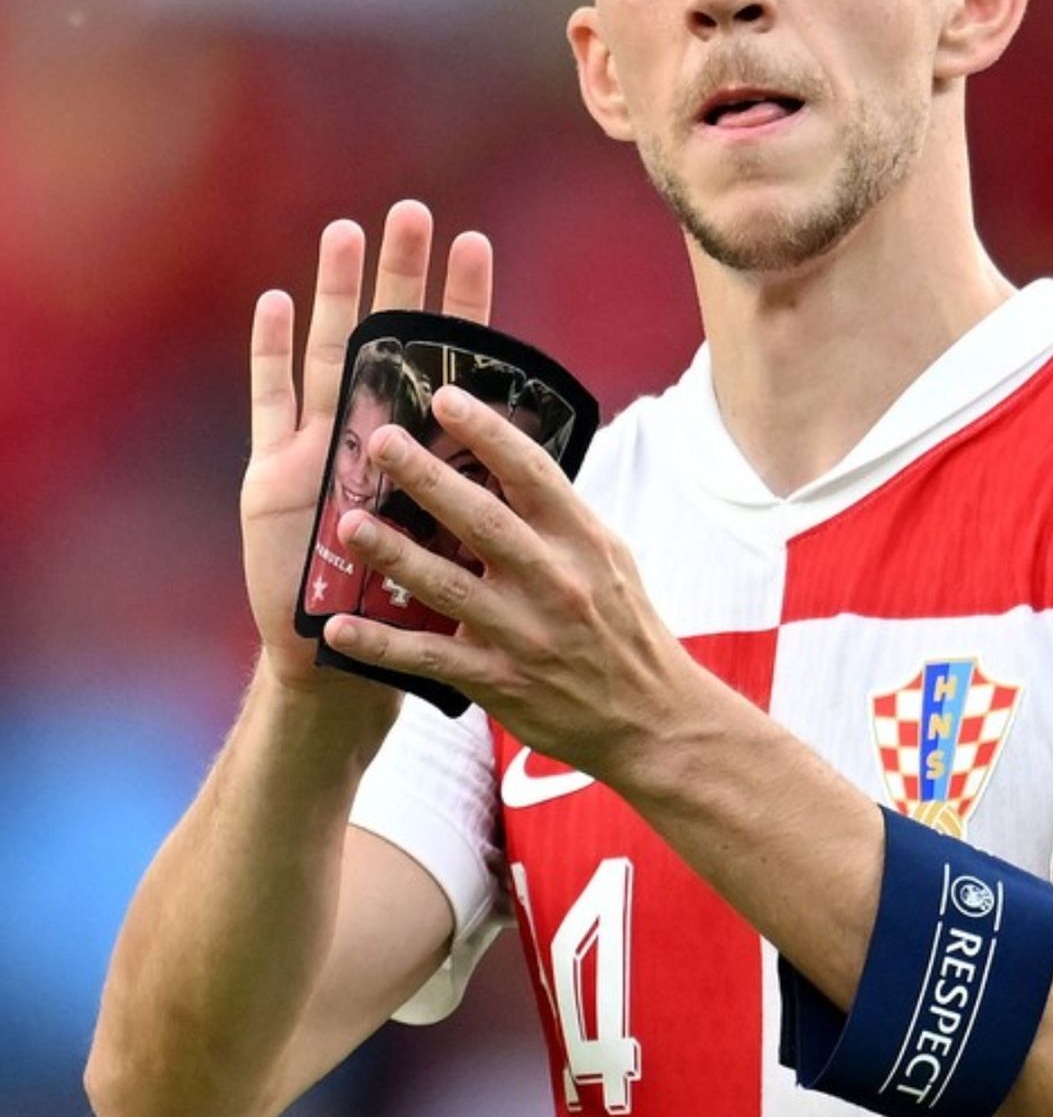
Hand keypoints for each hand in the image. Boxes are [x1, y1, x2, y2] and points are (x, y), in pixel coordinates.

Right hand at [241, 201, 492, 695]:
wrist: (349, 668)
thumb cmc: (417, 613)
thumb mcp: (463, 552)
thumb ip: (485, 498)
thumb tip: (539, 452)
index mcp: (422, 450)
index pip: (448, 363)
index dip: (460, 308)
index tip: (477, 245)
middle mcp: (369, 437)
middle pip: (387, 342)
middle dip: (401, 279)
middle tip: (413, 212)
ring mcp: (317, 450)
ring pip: (330, 357)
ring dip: (337, 297)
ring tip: (347, 233)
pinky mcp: (273, 477)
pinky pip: (271, 405)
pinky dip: (270, 355)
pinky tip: (275, 303)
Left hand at [321, 386, 690, 778]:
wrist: (651, 718)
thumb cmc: (625, 629)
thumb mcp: (609, 559)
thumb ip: (558, 517)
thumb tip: (503, 461)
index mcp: (583, 541)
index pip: (532, 473)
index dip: (487, 432)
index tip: (444, 398)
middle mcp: (554, 581)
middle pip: (482, 520)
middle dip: (427, 478)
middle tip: (380, 442)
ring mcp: (524, 634)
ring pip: (447, 585)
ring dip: (393, 553)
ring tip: (348, 523)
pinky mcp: (500, 681)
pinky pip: (430, 658)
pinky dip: (382, 644)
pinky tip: (338, 628)